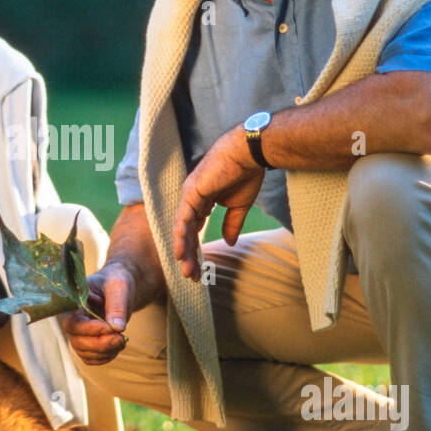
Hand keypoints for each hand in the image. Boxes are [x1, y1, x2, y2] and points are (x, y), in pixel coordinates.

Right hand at [61, 262, 136, 365]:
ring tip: (122, 338)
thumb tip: (117, 327)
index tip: (113, 328)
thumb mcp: (118, 286)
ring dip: (107, 351)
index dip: (92, 330)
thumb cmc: (116, 282)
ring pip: (86, 353)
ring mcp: (77, 334)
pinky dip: (107, 356)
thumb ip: (117, 305)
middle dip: (102, 344)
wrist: (119, 288)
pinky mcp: (86, 343)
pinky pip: (92, 358)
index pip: (74, 324)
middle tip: (122, 337)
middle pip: (78, 342)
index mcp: (72, 304)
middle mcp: (70, 320)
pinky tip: (117, 344)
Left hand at [173, 125, 265, 280]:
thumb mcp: (239, 206)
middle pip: (187, 233)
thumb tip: (229, 242)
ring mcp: (190, 195)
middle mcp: (193, 199)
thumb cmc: (246, 174)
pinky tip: (181, 252)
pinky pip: (184, 218)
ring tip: (186, 270)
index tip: (200, 270)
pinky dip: (181, 235)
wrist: (249, 154)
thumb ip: (231, 224)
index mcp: (203, 201)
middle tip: (191, 276)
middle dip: (190, 256)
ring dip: (185, 251)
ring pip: (183, 229)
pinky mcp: (191, 192)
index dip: (197, 250)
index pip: (196, 230)